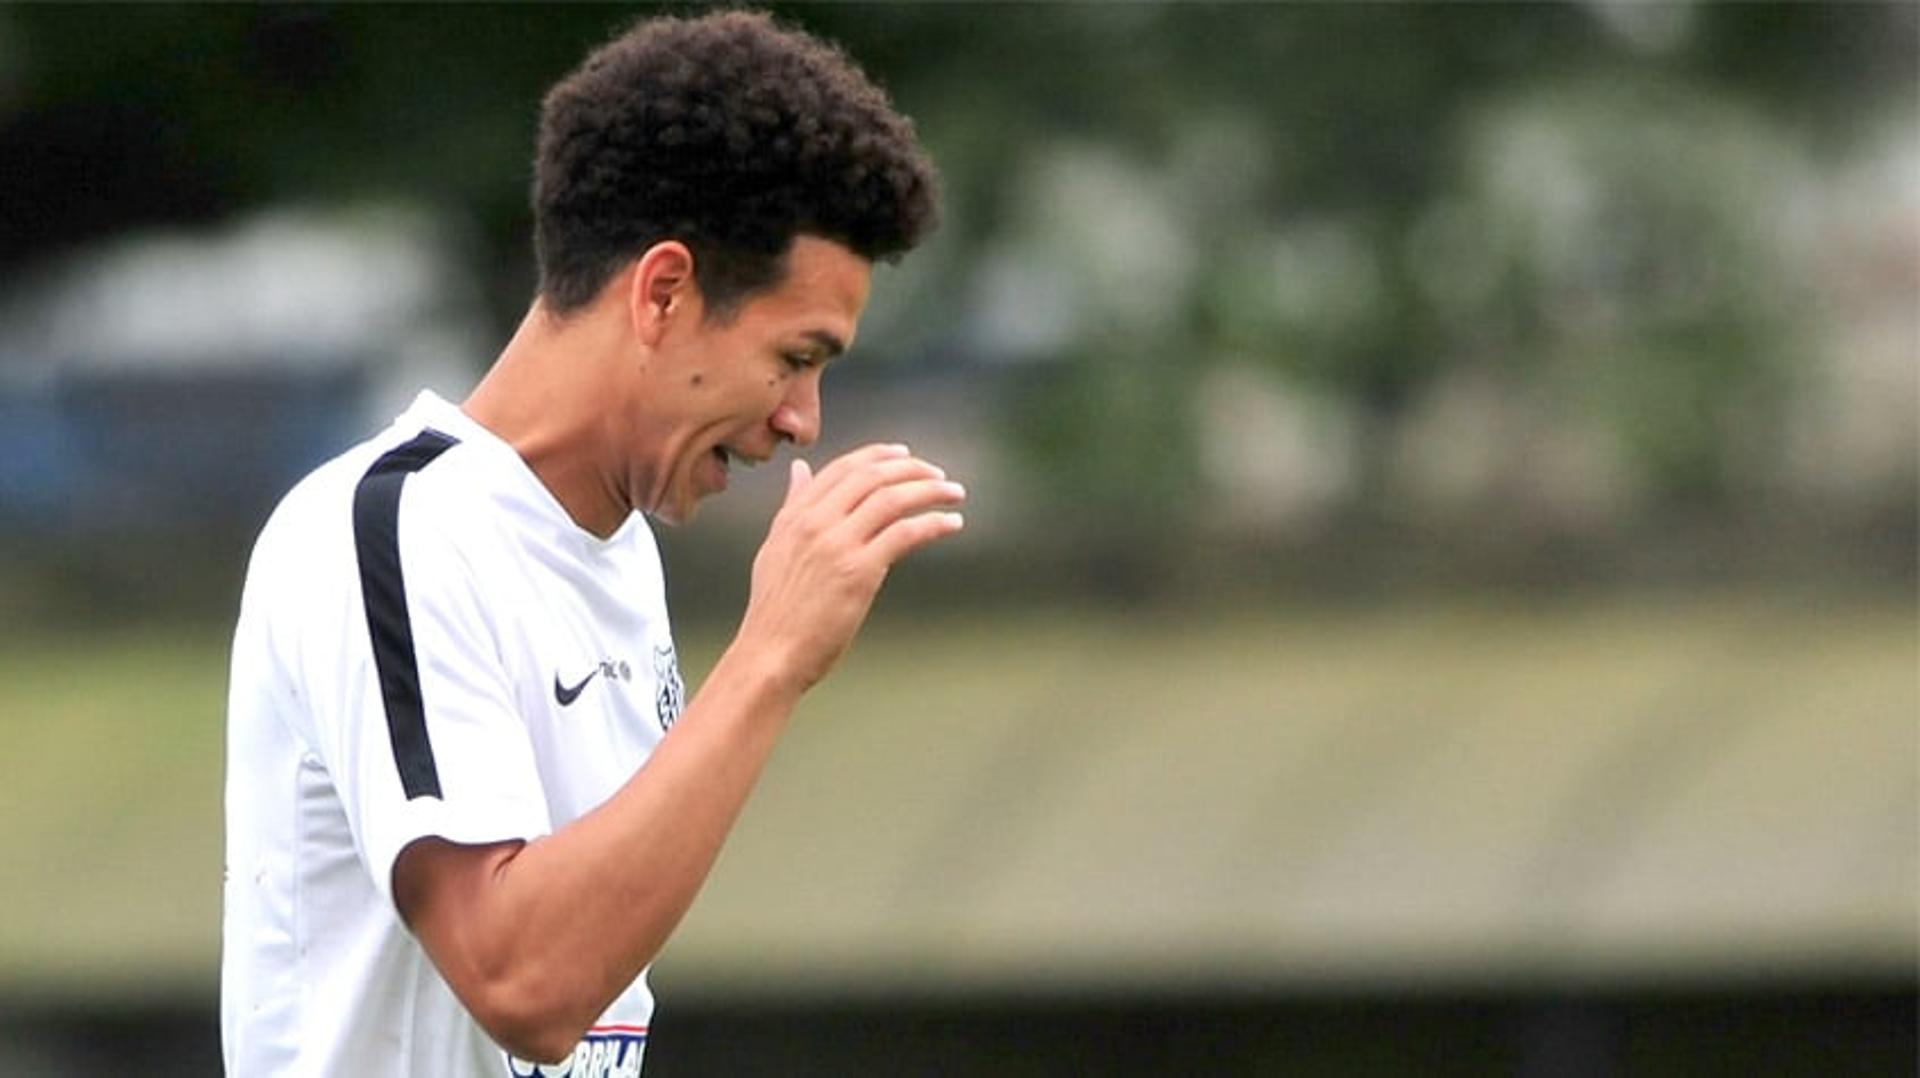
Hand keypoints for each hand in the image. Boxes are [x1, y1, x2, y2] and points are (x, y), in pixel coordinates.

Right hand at [736, 443, 964, 691]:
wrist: (770, 653)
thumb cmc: (775, 611)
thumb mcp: (775, 547)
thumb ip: (791, 506)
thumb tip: (800, 471)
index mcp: (796, 515)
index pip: (843, 468)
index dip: (879, 455)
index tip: (905, 455)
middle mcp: (816, 522)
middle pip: (872, 476)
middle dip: (913, 469)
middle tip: (939, 475)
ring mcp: (838, 544)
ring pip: (893, 498)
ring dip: (931, 491)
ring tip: (954, 493)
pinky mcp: (859, 571)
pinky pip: (905, 533)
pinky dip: (934, 524)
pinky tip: (951, 524)